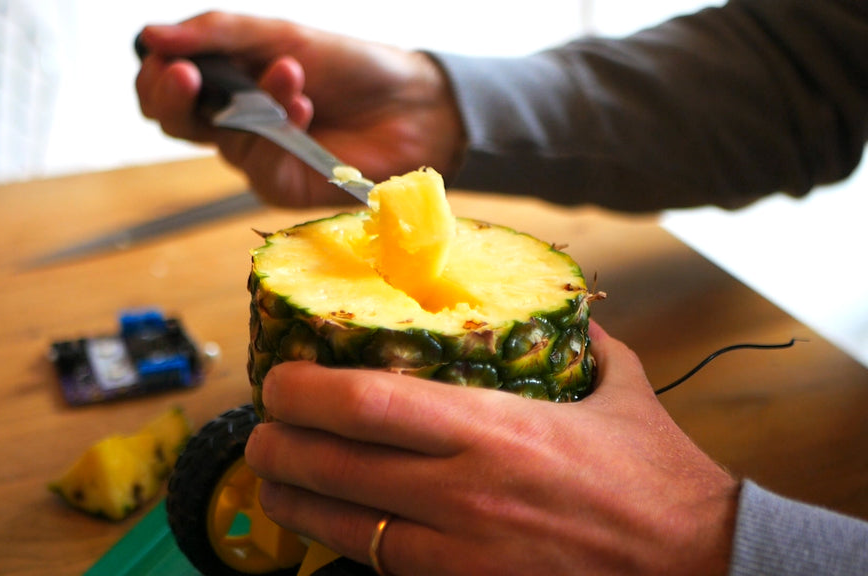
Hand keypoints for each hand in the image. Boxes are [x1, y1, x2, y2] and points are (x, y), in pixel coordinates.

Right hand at [135, 11, 465, 206]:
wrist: (414, 105)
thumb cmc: (351, 67)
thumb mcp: (283, 35)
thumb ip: (219, 34)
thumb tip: (150, 34)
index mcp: (227, 82)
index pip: (167, 87)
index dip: (155, 76)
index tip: (166, 59)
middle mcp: (233, 122)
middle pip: (173, 121)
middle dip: (171, 97)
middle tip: (185, 76)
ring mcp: (256, 156)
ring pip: (218, 140)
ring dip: (250, 101)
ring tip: (290, 72)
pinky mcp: (281, 185)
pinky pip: (258, 164)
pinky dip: (277, 131)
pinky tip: (304, 108)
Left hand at [244, 322, 738, 575]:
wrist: (698, 565)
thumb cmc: (657, 480)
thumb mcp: (622, 391)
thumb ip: (580, 346)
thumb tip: (561, 316)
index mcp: (494, 426)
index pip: (369, 400)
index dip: (306, 389)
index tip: (279, 380)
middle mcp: (464, 488)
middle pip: (335, 464)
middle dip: (277, 449)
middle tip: (260, 435)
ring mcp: (460, 550)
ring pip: (345, 526)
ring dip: (293, 503)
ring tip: (271, 484)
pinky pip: (384, 570)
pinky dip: (347, 547)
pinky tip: (332, 530)